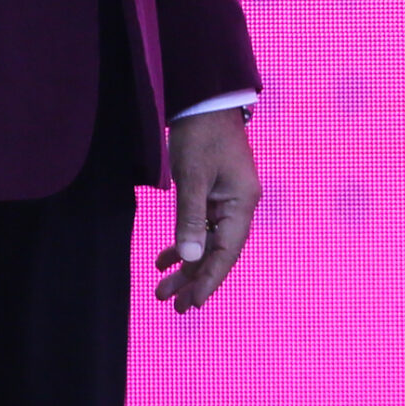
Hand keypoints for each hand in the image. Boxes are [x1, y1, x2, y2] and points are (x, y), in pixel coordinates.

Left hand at [153, 108, 259, 312]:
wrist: (204, 99)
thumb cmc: (201, 135)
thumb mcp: (192, 178)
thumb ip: (190, 219)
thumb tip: (191, 258)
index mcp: (241, 203)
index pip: (226, 252)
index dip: (210, 280)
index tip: (194, 304)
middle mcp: (238, 205)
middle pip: (217, 252)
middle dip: (195, 280)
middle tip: (174, 306)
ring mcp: (226, 199)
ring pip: (206, 243)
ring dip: (186, 266)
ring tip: (162, 290)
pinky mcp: (213, 192)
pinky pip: (200, 227)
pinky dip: (182, 243)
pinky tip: (163, 259)